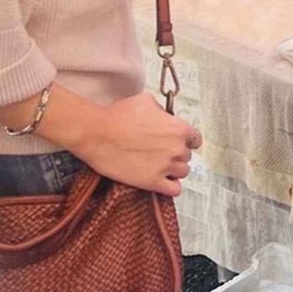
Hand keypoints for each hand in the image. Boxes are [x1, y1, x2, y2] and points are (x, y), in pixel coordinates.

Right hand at [72, 92, 201, 196]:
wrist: (96, 133)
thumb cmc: (117, 116)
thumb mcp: (147, 101)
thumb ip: (162, 110)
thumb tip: (164, 115)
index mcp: (179, 129)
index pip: (196, 139)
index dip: (186, 140)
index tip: (178, 142)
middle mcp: (176, 148)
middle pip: (187, 156)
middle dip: (176, 154)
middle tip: (161, 153)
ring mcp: (166, 166)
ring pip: (183, 173)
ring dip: (173, 170)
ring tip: (160, 166)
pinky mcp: (152, 182)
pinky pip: (174, 190)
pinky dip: (171, 187)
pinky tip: (162, 182)